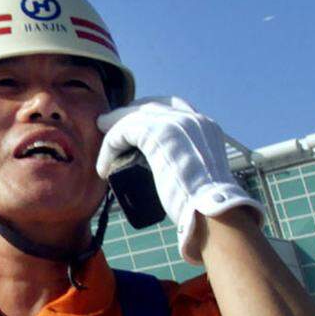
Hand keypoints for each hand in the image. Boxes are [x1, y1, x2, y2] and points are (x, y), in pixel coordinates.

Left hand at [96, 96, 263, 263]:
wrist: (211, 210)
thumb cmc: (205, 206)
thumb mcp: (200, 177)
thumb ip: (190, 169)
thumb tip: (173, 178)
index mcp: (206, 126)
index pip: (174, 106)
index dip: (150, 113)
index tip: (134, 129)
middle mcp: (192, 119)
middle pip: (152, 105)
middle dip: (128, 115)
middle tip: (109, 128)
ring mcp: (175, 123)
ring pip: (134, 117)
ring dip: (114, 132)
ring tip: (103, 147)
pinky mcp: (157, 133)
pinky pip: (123, 132)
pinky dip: (109, 149)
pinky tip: (103, 167)